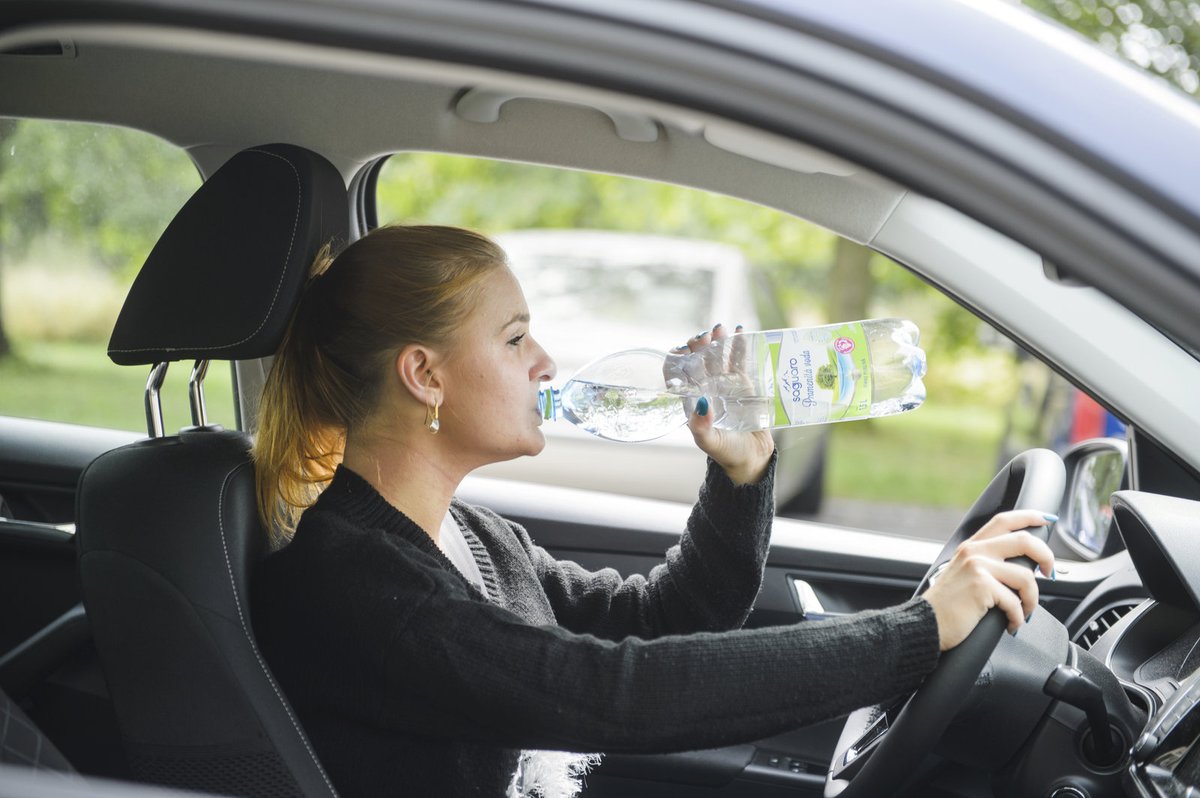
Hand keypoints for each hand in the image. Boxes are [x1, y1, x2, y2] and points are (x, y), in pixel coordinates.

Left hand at [668, 323, 774, 484]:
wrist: (751, 458)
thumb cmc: (726, 452)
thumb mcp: (710, 442)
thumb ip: (701, 426)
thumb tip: (700, 404)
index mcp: (692, 400)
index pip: (678, 374)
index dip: (677, 359)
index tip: (681, 350)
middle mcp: (706, 388)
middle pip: (699, 360)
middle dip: (699, 346)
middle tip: (704, 337)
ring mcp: (725, 384)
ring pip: (719, 356)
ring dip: (719, 341)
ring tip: (721, 328)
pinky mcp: (744, 383)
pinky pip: (740, 360)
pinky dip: (741, 345)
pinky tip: (742, 331)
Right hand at [922, 510, 1055, 650]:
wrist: (925, 624)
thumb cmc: (946, 606)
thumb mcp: (963, 575)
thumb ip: (986, 565)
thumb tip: (1024, 569)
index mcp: (971, 547)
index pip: (1004, 521)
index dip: (1029, 517)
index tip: (1045, 520)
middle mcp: (974, 552)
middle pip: (1023, 540)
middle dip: (1046, 556)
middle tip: (1049, 573)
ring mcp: (977, 567)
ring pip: (1026, 576)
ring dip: (1032, 599)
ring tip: (1025, 611)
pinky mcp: (981, 586)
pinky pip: (1015, 602)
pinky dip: (1018, 618)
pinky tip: (1011, 624)